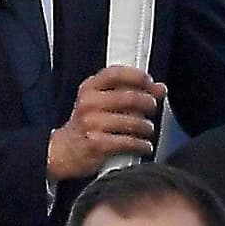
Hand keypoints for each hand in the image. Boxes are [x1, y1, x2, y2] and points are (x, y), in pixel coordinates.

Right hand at [46, 66, 162, 183]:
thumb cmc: (86, 125)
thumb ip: (128, 91)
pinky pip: (130, 142)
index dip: (138, 77)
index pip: (116, 73)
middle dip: (148, 104)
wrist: (64, 152)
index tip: (151, 84)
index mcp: (89, 88)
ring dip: (147, 128)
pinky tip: (144, 146)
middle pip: (131, 98)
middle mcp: (89, 103)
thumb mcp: (100, 102)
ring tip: (147, 130)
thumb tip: (160, 88)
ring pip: (134, 122)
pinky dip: (143, 145)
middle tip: (152, 108)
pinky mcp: (97, 144)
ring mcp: (92, 123)